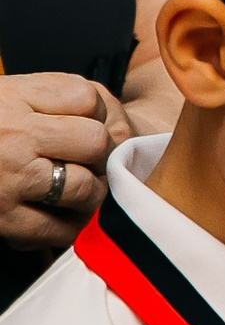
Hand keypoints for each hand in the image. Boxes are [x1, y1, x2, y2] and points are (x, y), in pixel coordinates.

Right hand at [0, 73, 119, 249]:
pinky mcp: (2, 217)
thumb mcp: (7, 95)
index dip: (100, 112)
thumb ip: (53, 99)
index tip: (91, 124)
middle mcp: (14, 135)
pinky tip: (61, 219)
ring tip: (77, 191)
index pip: (88, 98)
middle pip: (96, 142)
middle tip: (90, 163)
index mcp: (14, 97)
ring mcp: (9, 177)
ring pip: (84, 187)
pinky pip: (58, 229)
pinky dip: (68, 228)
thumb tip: (113, 123)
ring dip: (90, 194)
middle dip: (101, 154)